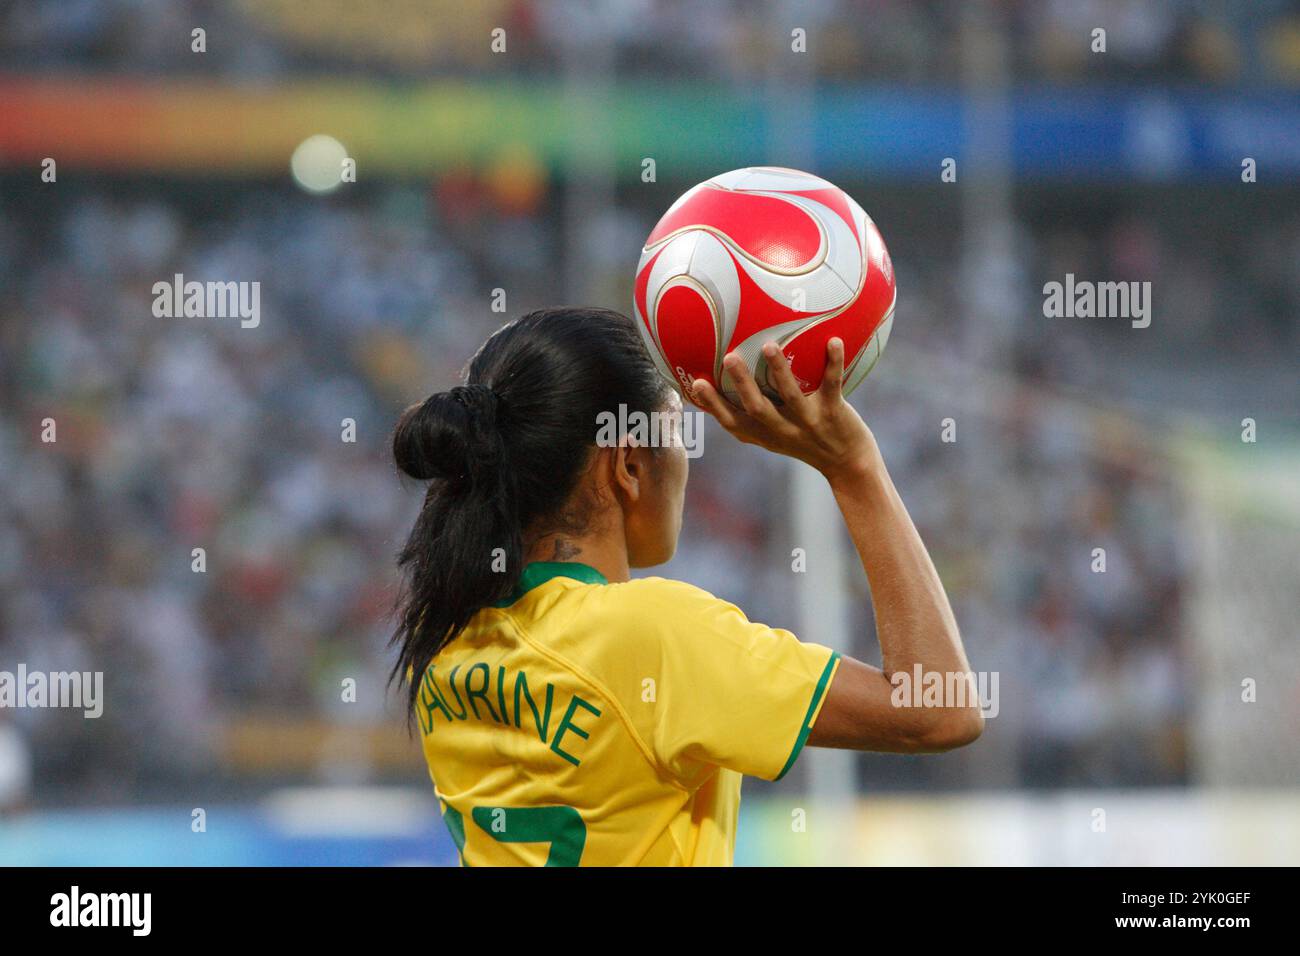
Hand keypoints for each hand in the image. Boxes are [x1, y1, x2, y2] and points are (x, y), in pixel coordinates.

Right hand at [689, 338, 880, 482]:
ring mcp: (809, 422)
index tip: (696, 382)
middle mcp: (784, 430)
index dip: (713, 404)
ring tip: (768, 347)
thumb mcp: (776, 436)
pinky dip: (834, 363)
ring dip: (779, 371)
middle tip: (729, 358)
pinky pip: (832, 385)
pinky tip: (834, 341)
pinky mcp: (835, 413)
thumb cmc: (807, 443)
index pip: (733, 422)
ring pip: (790, 396)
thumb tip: (728, 387)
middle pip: (757, 409)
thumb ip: (755, 418)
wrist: (849, 464)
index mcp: (766, 435)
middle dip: (742, 384)